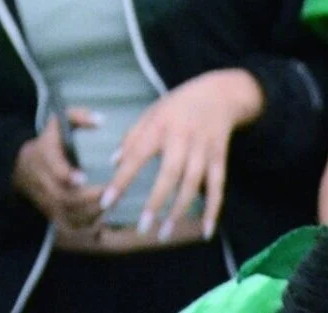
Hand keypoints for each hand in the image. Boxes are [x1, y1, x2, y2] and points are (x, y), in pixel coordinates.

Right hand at [14, 112, 104, 229]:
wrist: (21, 165)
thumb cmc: (50, 141)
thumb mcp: (59, 122)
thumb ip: (78, 117)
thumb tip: (100, 120)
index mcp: (44, 157)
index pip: (52, 169)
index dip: (65, 175)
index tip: (82, 177)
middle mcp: (43, 182)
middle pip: (63, 196)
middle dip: (86, 198)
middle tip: (108, 193)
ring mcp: (47, 200)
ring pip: (67, 214)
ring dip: (89, 212)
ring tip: (110, 204)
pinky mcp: (53, 214)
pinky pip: (69, 225)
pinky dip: (86, 225)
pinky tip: (102, 217)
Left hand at [103, 69, 262, 240]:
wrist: (219, 94)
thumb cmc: (177, 106)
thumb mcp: (150, 113)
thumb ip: (132, 138)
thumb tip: (113, 162)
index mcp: (159, 127)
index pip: (136, 155)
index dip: (121, 180)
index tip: (107, 202)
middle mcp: (182, 139)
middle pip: (169, 174)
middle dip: (155, 202)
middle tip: (142, 228)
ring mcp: (203, 150)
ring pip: (193, 185)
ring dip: (180, 211)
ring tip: (164, 232)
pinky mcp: (220, 159)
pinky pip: (218, 188)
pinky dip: (214, 210)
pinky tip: (206, 231)